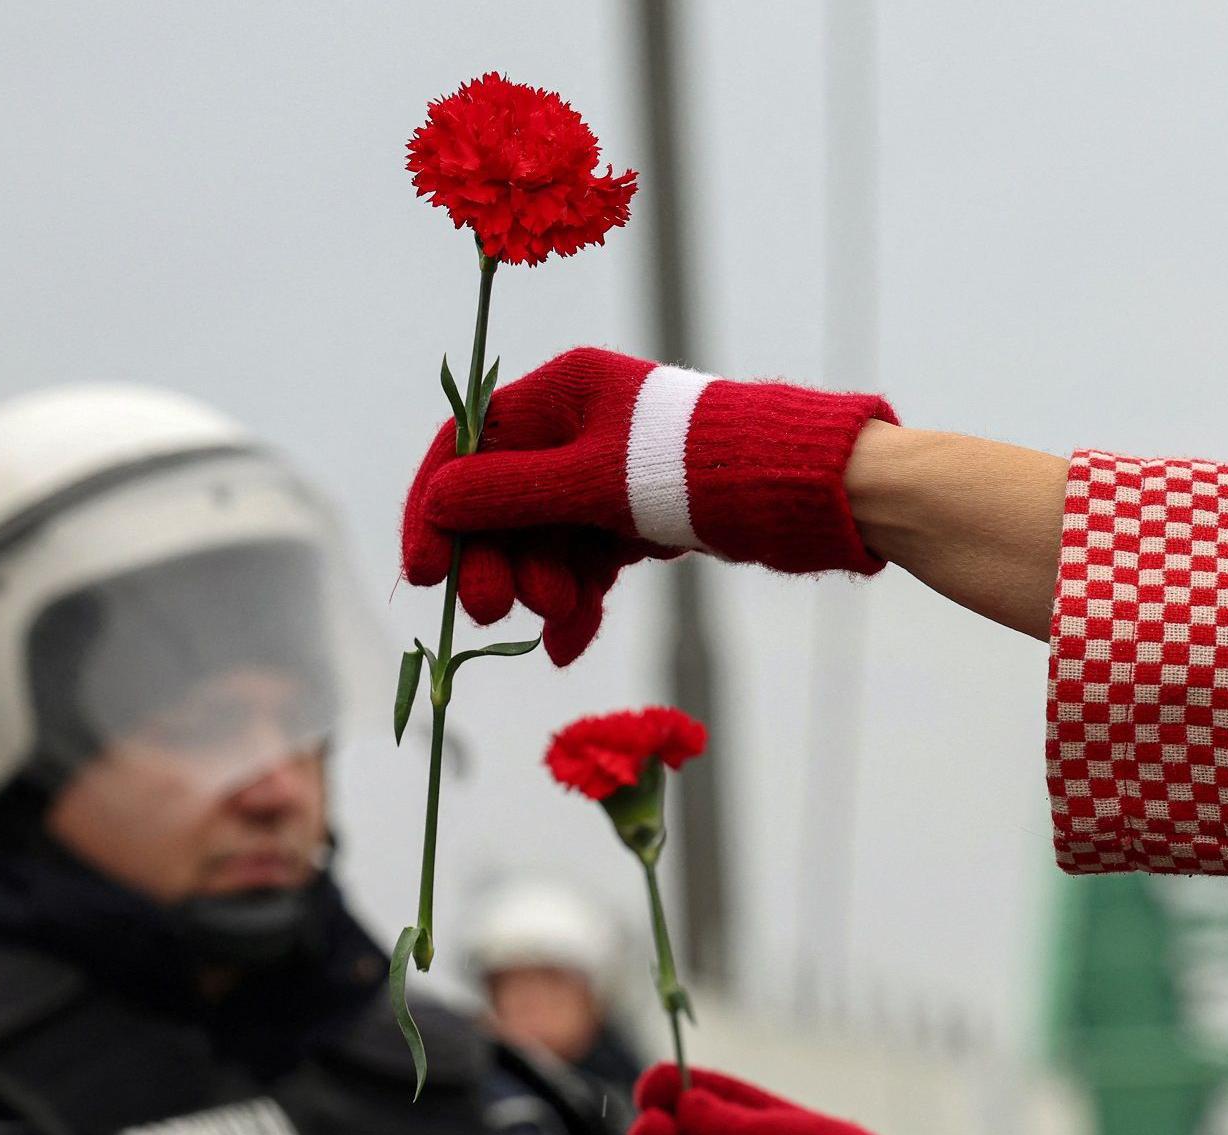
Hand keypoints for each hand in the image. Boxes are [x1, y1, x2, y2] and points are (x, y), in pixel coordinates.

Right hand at [401, 346, 895, 662]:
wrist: (803, 495)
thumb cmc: (701, 469)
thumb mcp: (595, 482)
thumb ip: (514, 494)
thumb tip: (441, 505)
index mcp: (562, 394)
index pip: (468, 447)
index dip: (438, 508)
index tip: (424, 573)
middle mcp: (580, 429)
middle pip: (505, 502)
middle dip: (496, 560)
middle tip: (493, 612)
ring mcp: (612, 478)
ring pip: (547, 540)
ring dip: (541, 586)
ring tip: (557, 621)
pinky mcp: (644, 520)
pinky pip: (590, 563)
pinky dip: (579, 602)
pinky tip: (568, 647)